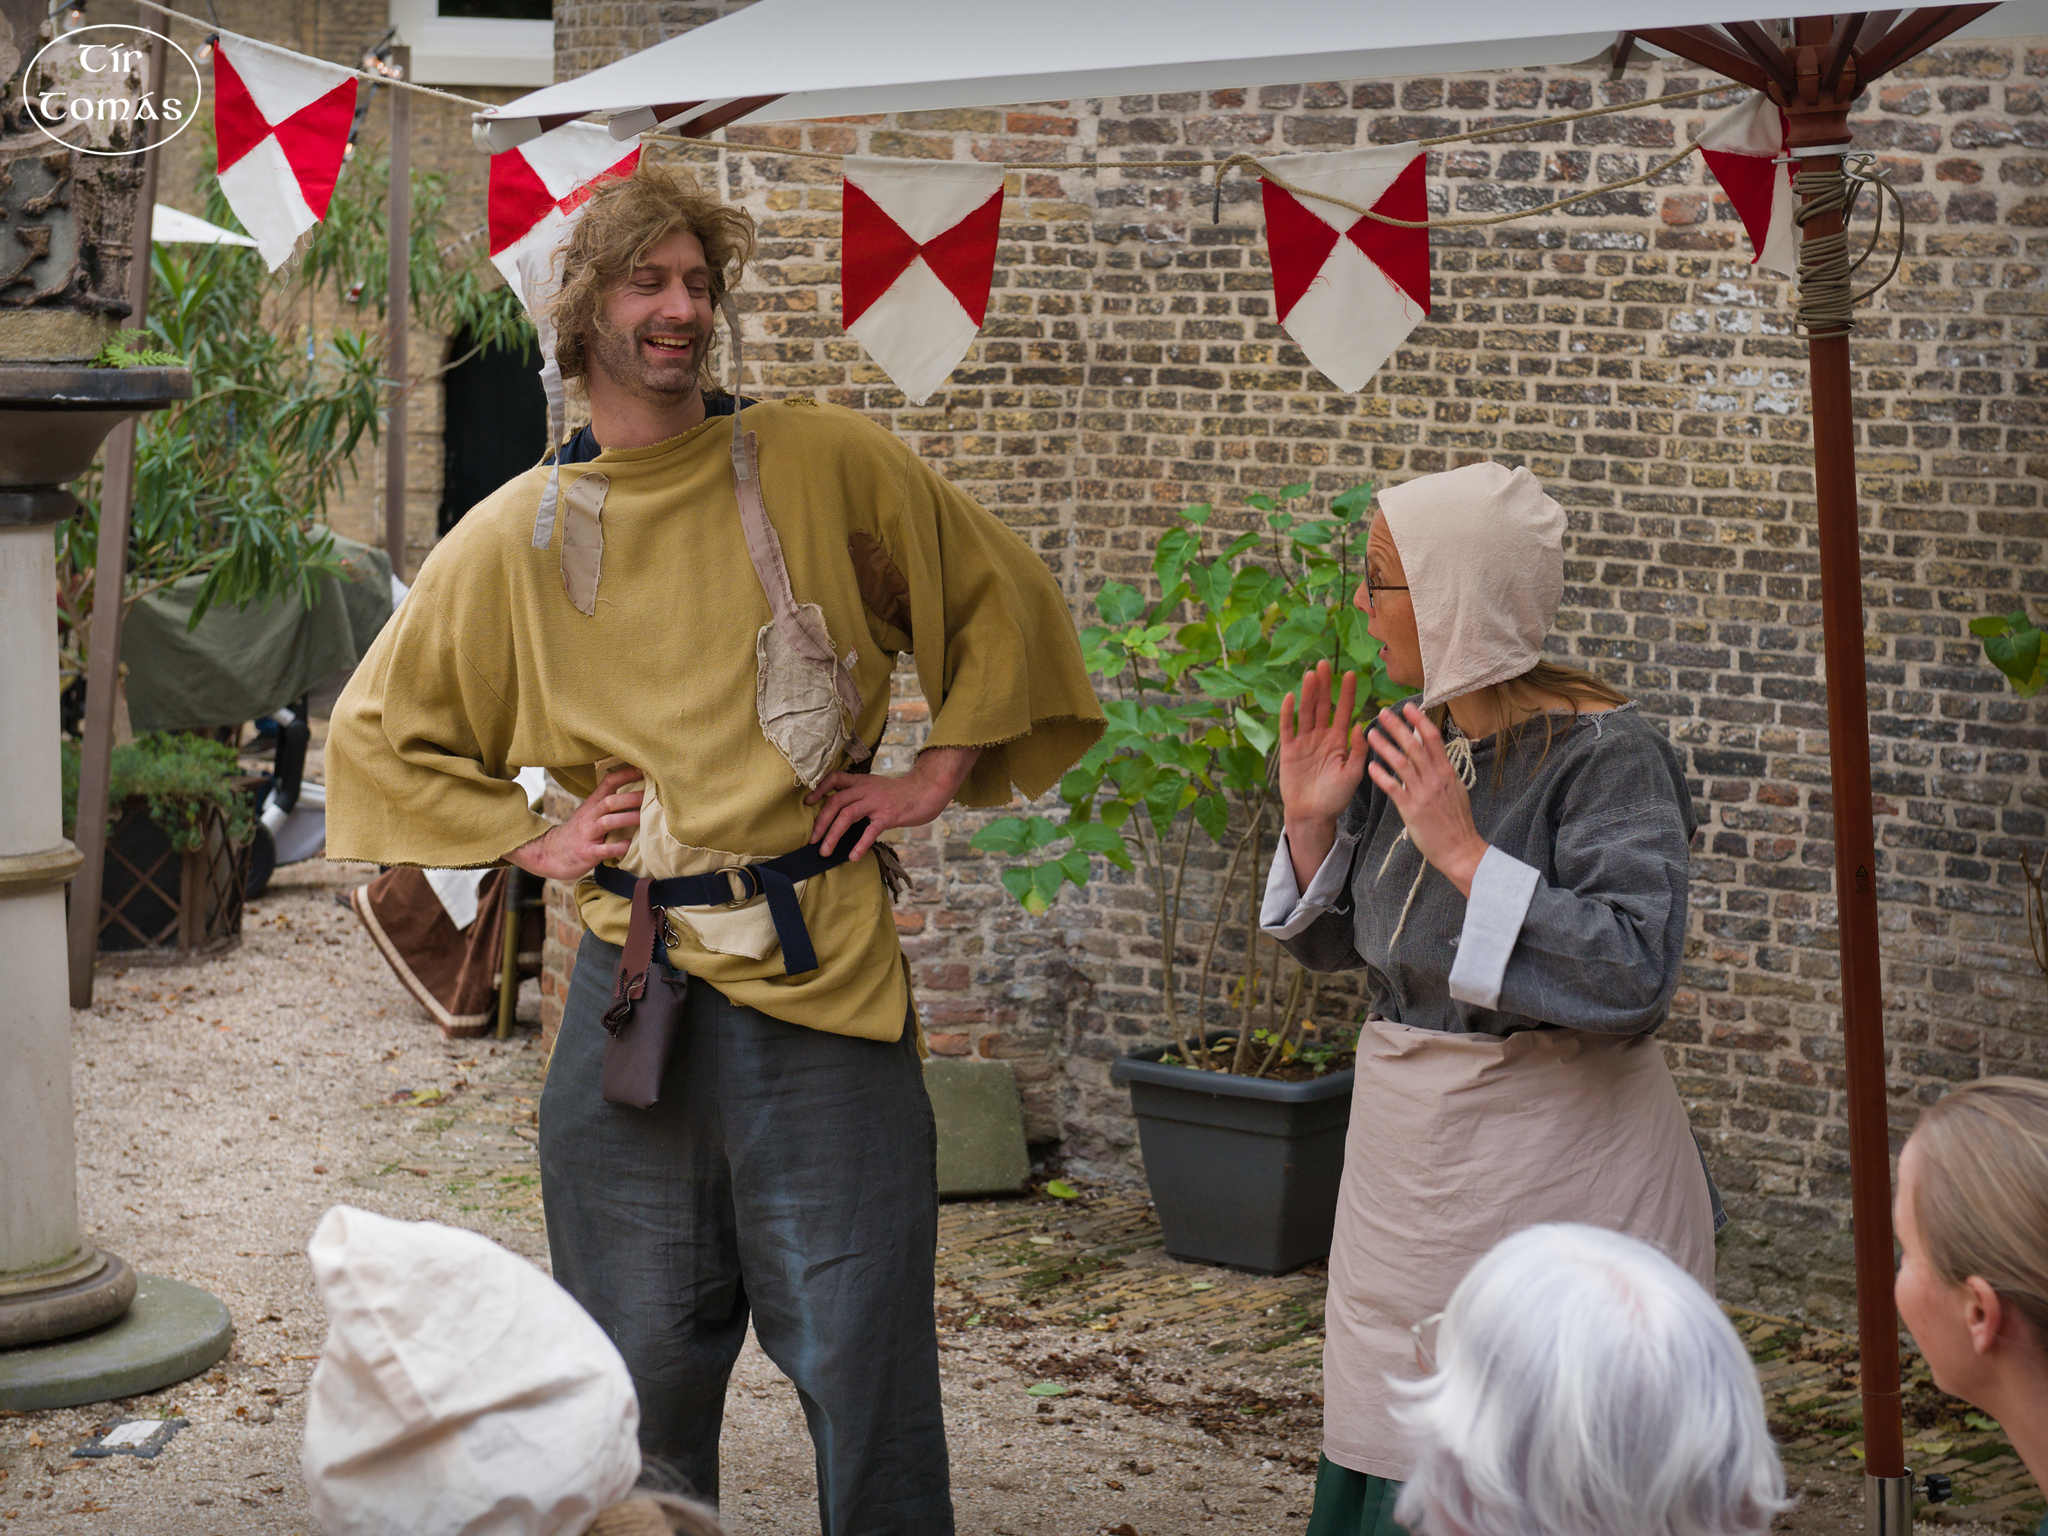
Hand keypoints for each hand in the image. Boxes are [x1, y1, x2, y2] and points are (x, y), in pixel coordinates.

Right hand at [506, 764, 643, 881]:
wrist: (551, 853)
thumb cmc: (579, 832)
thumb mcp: (589, 812)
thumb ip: (608, 803)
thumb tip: (638, 790)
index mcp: (592, 804)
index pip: (607, 783)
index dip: (625, 774)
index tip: (643, 769)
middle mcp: (589, 816)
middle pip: (609, 802)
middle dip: (630, 798)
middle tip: (650, 796)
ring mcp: (587, 835)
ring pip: (607, 822)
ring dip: (627, 819)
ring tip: (644, 818)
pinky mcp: (587, 853)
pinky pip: (604, 849)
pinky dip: (618, 847)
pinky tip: (630, 845)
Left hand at [805, 745, 981, 861]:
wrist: (927, 790)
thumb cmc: (901, 793)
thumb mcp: (877, 788)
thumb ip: (860, 796)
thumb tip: (842, 814)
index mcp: (861, 782)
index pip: (834, 779)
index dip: (819, 789)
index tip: (808, 802)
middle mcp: (866, 790)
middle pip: (835, 803)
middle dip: (820, 823)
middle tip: (812, 841)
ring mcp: (877, 802)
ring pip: (847, 816)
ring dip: (833, 835)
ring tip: (825, 851)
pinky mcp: (889, 815)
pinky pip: (870, 830)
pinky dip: (860, 845)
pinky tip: (853, 856)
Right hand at [1279, 663, 1370, 889]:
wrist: (1313, 815)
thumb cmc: (1336, 797)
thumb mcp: (1353, 774)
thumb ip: (1359, 751)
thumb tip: (1362, 725)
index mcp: (1339, 741)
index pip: (1344, 712)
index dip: (1347, 693)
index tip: (1351, 674)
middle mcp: (1321, 737)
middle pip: (1322, 706)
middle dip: (1324, 685)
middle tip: (1325, 664)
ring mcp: (1304, 742)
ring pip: (1306, 712)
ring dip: (1307, 693)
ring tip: (1310, 674)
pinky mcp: (1288, 750)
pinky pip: (1287, 728)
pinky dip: (1288, 713)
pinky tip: (1290, 697)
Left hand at [1365, 703, 1488, 895]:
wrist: (1460, 849)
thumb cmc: (1457, 821)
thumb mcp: (1455, 790)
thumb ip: (1442, 770)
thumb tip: (1434, 752)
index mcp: (1447, 772)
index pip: (1433, 740)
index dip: (1420, 721)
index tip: (1409, 707)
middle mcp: (1435, 779)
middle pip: (1414, 746)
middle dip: (1397, 727)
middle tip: (1383, 713)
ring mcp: (1423, 793)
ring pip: (1401, 763)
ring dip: (1384, 746)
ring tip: (1370, 733)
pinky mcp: (1412, 809)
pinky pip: (1394, 788)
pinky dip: (1382, 776)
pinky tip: (1370, 766)